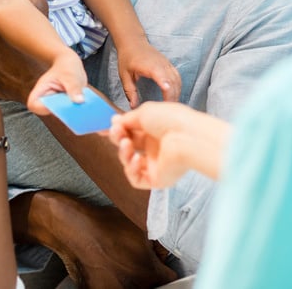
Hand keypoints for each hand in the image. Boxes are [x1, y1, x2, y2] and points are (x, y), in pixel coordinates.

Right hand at [13, 190, 176, 288]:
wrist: (74, 228)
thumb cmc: (106, 224)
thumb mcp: (139, 228)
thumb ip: (155, 245)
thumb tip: (162, 253)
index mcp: (150, 272)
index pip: (170, 279)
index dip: (163, 268)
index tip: (157, 263)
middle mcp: (135, 288)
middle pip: (151, 287)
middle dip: (147, 277)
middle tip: (136, 263)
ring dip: (129, 281)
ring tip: (118, 266)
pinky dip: (108, 283)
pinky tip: (105, 270)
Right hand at [26, 51, 87, 114]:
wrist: (70, 63)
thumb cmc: (66, 66)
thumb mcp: (70, 74)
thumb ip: (74, 87)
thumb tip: (79, 101)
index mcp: (41, 90)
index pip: (33, 104)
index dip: (42, 108)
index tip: (57, 104)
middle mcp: (47, 98)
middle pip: (49, 112)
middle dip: (62, 111)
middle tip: (74, 102)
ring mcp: (56, 103)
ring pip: (61, 114)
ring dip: (71, 110)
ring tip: (80, 99)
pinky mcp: (65, 105)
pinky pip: (70, 111)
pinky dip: (77, 108)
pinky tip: (84, 101)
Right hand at [109, 102, 230, 186]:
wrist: (188, 138)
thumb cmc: (171, 120)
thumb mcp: (144, 112)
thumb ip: (127, 119)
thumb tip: (113, 122)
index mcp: (155, 129)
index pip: (131, 131)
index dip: (117, 130)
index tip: (104, 128)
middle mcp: (156, 146)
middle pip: (128, 145)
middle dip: (118, 138)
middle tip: (116, 132)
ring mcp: (157, 163)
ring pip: (130, 162)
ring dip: (123, 152)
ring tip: (126, 144)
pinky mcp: (157, 179)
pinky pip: (137, 179)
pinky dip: (131, 169)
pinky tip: (137, 159)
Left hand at [117, 42, 181, 108]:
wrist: (133, 42)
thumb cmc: (127, 58)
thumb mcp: (124, 75)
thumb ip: (130, 91)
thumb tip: (133, 107)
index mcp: (149, 66)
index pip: (161, 77)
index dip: (166, 87)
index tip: (167, 100)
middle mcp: (161, 64)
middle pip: (172, 81)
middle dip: (171, 97)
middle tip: (167, 111)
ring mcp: (166, 64)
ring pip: (177, 80)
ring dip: (176, 93)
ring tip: (171, 106)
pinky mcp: (169, 64)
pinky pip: (177, 77)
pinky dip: (177, 87)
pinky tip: (174, 96)